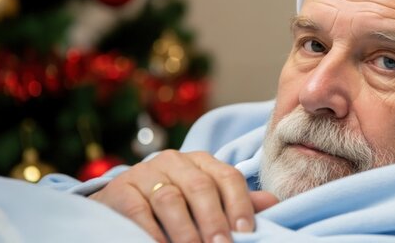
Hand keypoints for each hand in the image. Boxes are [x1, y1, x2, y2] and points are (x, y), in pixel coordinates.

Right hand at [90, 150, 270, 242]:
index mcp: (201, 162)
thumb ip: (236, 202)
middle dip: (214, 220)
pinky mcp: (122, 189)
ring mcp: (146, 172)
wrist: (122, 202)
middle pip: (200, 187)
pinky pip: (139, 211)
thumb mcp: (205, 199)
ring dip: (185, 230)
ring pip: (170, 199)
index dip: (239, 204)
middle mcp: (174, 161)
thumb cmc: (174, 202)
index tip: (246, 232)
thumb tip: (272, 203)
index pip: (227, 177)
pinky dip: (152, 233)